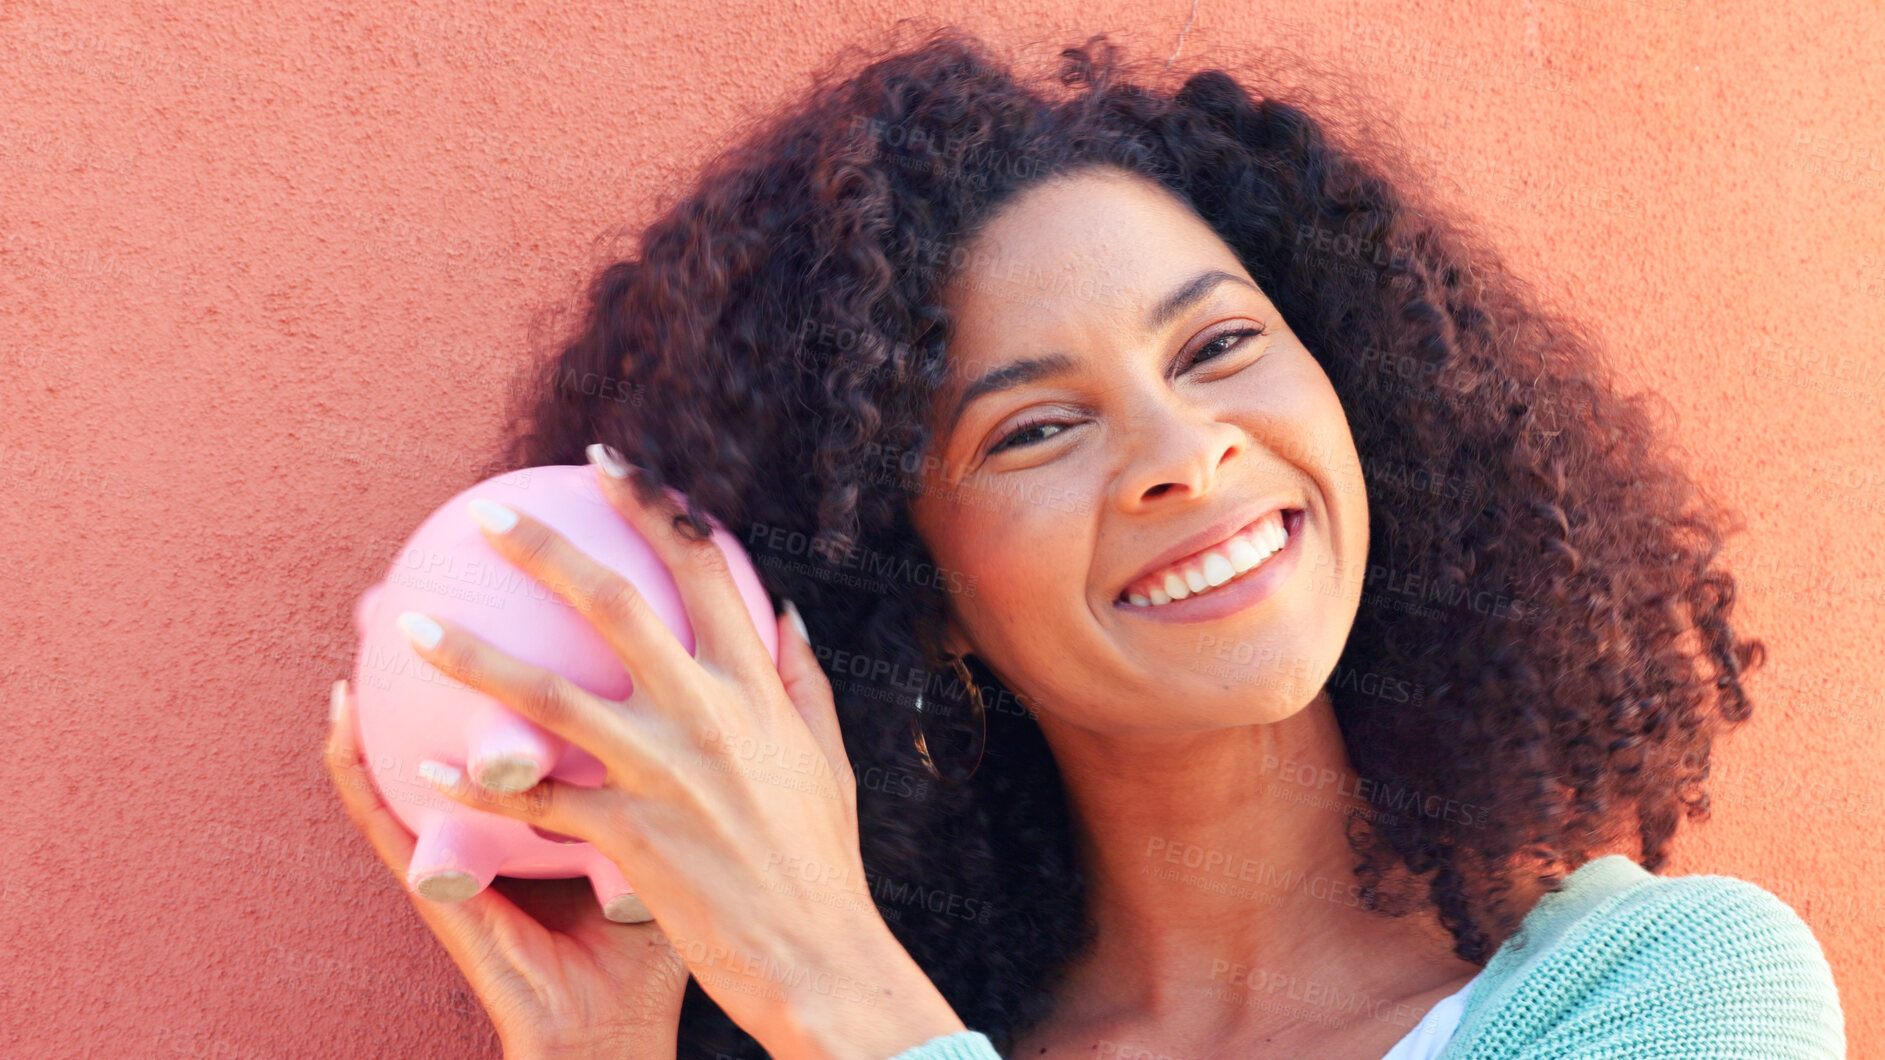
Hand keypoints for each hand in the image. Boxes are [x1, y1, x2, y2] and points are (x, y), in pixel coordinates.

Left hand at [390, 444, 965, 1059]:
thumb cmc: (823, 861)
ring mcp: (666, 774)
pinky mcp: (631, 837)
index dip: (654, 507)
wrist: (820, 957)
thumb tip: (785, 613)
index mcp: (756, 686)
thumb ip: (802, 679)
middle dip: (544, 549)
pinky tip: (428, 771)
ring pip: (549, 696)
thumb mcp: (826, 757)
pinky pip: (539, 800)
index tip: (611, 465)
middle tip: (488, 516)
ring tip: (411, 629)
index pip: (702, 570)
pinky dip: (482, 788)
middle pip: (613, 606)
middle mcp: (708, 715)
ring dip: (472, 657)